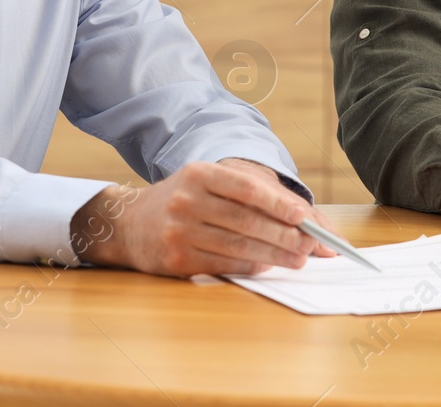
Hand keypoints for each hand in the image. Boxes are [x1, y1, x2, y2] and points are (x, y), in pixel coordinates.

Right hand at [72, 161, 333, 276]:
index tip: (304, 216)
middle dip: (283, 235)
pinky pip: (223, 265)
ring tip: (297, 259)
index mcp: (199, 174)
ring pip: (238, 246)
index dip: (278, 203)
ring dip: (274, 255)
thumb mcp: (211, 184)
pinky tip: (267, 264)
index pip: (246, 189)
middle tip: (309, 244)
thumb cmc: (185, 200)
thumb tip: (307, 218)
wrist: (131, 223)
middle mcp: (186, 201)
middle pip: (246, 221)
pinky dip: (251, 266)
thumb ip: (256, 195)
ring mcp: (179, 232)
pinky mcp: (177, 260)